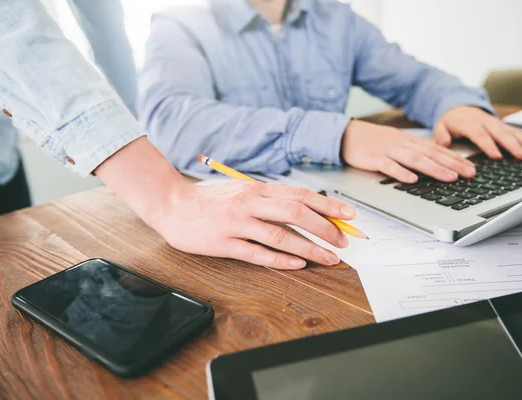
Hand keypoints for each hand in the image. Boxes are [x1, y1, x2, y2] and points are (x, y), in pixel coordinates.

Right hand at [149, 180, 356, 269]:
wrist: (172, 204)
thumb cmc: (211, 199)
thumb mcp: (242, 190)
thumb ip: (269, 198)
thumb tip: (304, 208)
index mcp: (257, 189)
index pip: (300, 195)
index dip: (327, 205)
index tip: (349, 215)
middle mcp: (250, 203)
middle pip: (295, 212)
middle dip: (324, 227)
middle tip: (342, 241)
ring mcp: (238, 223)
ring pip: (281, 235)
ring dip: (309, 248)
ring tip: (328, 258)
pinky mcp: (225, 243)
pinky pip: (257, 253)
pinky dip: (280, 260)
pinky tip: (297, 265)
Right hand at [341, 119, 475, 182]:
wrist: (347, 134)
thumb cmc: (373, 141)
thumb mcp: (397, 143)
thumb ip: (414, 151)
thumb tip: (434, 161)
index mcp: (409, 141)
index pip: (437, 150)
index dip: (455, 159)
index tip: (471, 168)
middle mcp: (403, 144)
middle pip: (431, 154)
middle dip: (452, 164)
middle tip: (470, 173)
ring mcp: (389, 151)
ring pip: (415, 160)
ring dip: (434, 169)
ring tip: (450, 177)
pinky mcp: (374, 158)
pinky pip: (389, 166)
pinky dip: (401, 172)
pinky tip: (412, 179)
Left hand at [433, 106, 521, 159]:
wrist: (458, 105)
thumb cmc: (450, 120)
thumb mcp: (440, 125)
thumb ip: (440, 134)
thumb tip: (442, 142)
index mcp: (471, 125)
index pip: (481, 136)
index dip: (489, 145)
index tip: (497, 156)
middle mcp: (486, 123)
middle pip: (501, 134)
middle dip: (513, 145)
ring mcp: (496, 123)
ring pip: (512, 132)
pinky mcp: (503, 125)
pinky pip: (517, 130)